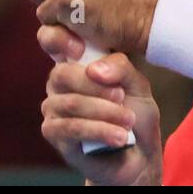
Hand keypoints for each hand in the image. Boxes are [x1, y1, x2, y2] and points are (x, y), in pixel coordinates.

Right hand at [38, 26, 162, 185]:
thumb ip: (121, 68)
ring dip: (104, 112)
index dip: (59, 39)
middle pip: (64, 74)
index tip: (80, 47)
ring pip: (71, 104)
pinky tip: (118, 137)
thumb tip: (94, 70)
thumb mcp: (137, 86)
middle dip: (97, 87)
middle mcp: (59, 84)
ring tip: (128, 122)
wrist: (139, 154)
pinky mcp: (54, 134)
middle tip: (122, 97)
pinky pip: (71, 128)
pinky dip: (98, 131)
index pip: (53, 40)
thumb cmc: (134, 114)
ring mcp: (53, 109)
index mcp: (75, 63)